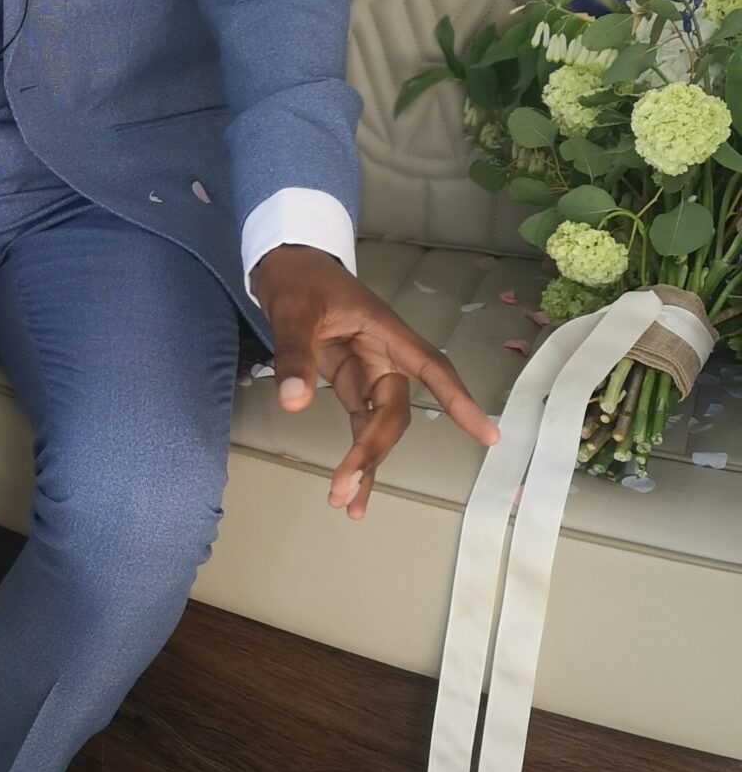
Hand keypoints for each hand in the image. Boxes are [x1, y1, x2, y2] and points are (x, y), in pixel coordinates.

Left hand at [250, 245, 499, 519]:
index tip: (486, 434)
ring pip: (380, 425)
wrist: (285, 267)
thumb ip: (296, 356)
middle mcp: (385, 357)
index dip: (458, 400)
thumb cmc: (300, 280)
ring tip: (347, 504)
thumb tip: (293, 402)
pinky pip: (361, 426)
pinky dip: (357, 458)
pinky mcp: (351, 386)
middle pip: (395, 410)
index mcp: (386, 333)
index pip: (431, 369)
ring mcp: (369, 374)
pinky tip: (351, 493)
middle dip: (374, 450)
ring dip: (366, 464)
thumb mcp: (295, 312)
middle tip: (346, 488)